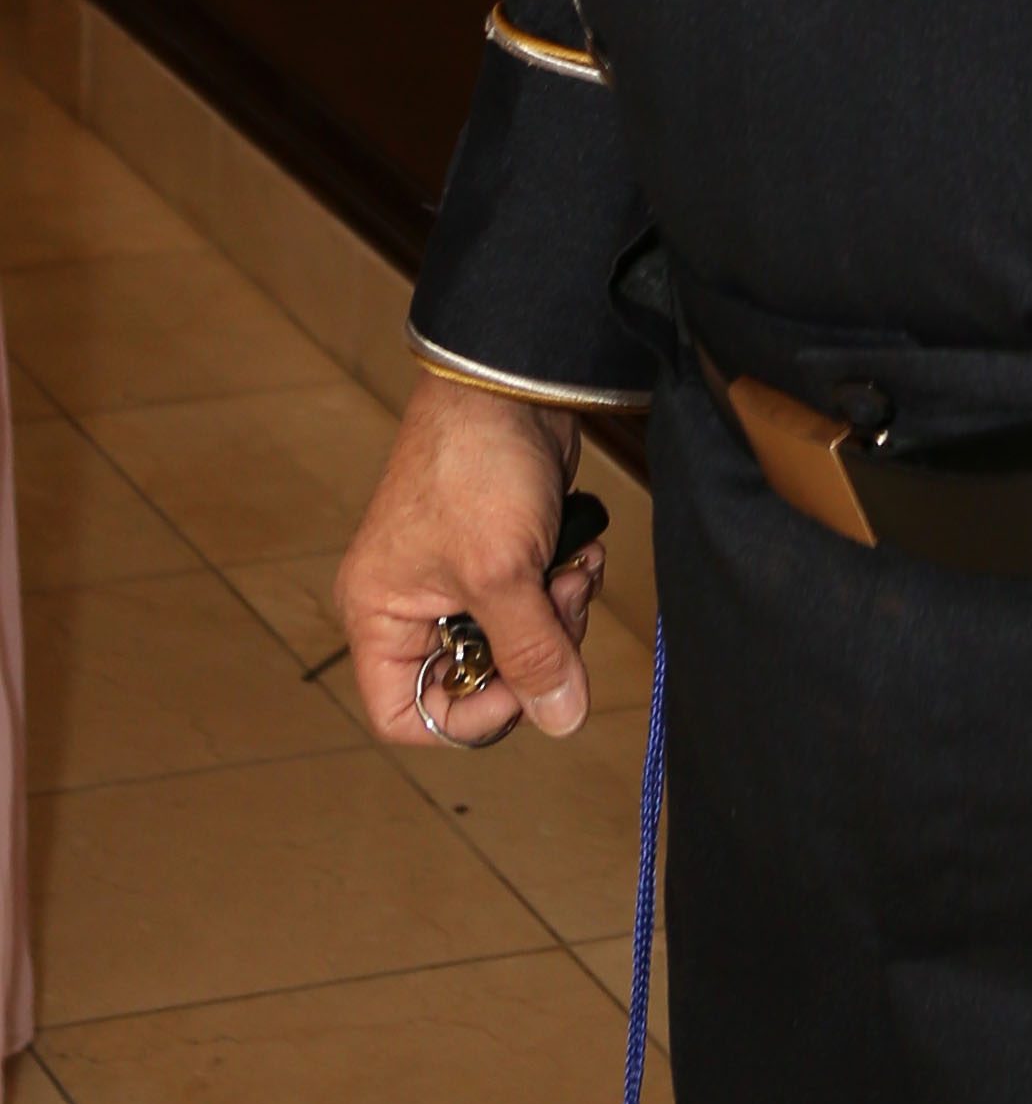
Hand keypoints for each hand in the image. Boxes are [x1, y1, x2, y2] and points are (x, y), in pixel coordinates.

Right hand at [335, 372, 598, 744]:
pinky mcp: (501, 552)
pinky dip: (562, 584)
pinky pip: (535, 600)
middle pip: (474, 678)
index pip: (407, 715)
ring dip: (557, 614)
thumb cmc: (476, 465)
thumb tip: (562, 720)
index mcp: (380, 616)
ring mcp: (458, 577)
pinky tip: (579, 550)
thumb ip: (532, 653)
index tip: (522, 685)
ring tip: (573, 568)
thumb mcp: (503, 572)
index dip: (468, 715)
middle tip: (562, 606)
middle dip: (532, 650)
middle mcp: (412, 603)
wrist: (512, 383)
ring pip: (516, 640)